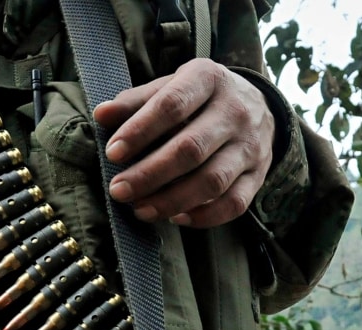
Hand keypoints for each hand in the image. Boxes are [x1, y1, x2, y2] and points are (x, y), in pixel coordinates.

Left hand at [93, 59, 275, 228]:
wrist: (258, 105)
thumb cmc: (201, 98)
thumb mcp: (172, 86)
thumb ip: (137, 101)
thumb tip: (101, 116)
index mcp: (209, 79)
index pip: (172, 105)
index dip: (140, 130)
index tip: (113, 153)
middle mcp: (235, 111)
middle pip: (191, 149)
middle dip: (150, 174)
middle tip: (119, 191)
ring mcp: (250, 146)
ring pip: (213, 181)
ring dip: (172, 201)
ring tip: (141, 210)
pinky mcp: (259, 175)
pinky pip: (234, 204)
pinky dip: (204, 217)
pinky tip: (176, 219)